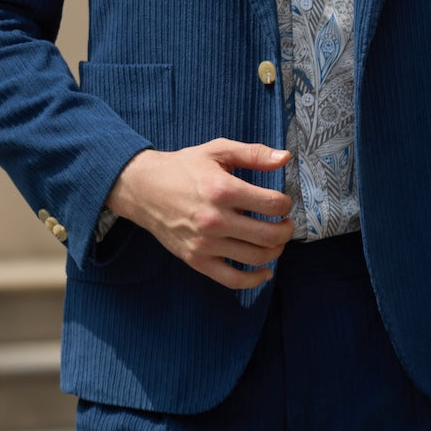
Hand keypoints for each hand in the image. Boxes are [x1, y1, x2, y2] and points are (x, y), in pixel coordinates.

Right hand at [106, 139, 292, 289]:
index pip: (272, 205)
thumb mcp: (218, 151)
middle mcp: (215, 220)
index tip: (283, 202)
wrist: (143, 189)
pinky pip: (232, 279)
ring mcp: (205, 244)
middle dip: (286, 230)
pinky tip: (265, 271)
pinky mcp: (196, 260)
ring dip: (275, 251)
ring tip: (276, 240)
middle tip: (286, 223)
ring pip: (255, 257)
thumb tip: (286, 158)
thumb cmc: (184, 167)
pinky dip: (254, 280)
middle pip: (268, 235)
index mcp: (223, 190)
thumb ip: (254, 154)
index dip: (286, 204)